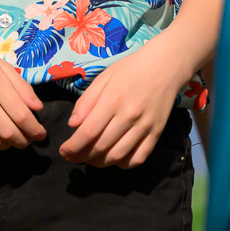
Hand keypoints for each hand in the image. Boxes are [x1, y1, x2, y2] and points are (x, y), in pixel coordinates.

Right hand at [0, 32, 47, 149]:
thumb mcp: (2, 65)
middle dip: (23, 141)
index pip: (22, 116)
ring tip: (11, 141)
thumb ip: (22, 87)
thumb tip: (38, 109)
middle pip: (8, 132)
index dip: (35, 130)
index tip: (41, 134)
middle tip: (28, 141)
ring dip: (6, 145)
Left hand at [61, 37, 187, 168]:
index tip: (64, 151)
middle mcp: (129, 116)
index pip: (88, 132)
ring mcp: (145, 126)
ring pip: (118, 156)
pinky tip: (113, 159)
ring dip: (99, 163)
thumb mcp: (103, 78)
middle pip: (101, 147)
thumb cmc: (130, 69)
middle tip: (72, 157)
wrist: (165, 66)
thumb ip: (86, 102)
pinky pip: (139, 158)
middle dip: (82, 157)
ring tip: (90, 160)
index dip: (73, 147)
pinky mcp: (156, 133)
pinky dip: (124, 164)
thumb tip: (73, 125)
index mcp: (113, 100)